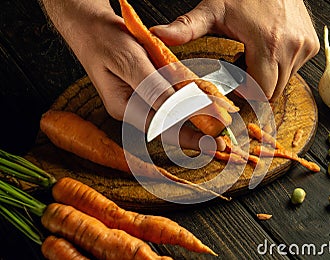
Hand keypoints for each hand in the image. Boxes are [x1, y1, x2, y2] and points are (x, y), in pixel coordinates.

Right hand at [41, 0, 223, 150]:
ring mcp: (139, 99)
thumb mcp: (128, 60)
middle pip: (169, 127)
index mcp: (124, 107)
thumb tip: (175, 108)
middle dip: (196, 136)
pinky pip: (170, 100)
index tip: (211, 141)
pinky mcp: (147, 89)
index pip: (162, 127)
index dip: (189, 136)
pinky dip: (189, 103)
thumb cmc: (103, 39)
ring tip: (218, 129)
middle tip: (221, 145)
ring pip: (172, 116)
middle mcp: (133, 108)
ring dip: (196, 122)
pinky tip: (205, 107)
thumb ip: (152, 85)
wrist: (89, 26)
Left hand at [151, 0, 319, 101]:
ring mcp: (304, 46)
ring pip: (285, 81)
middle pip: (274, 91)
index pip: (262, 92)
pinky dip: (280, 65)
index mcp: (267, 44)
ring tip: (253, 54)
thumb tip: (158, 35)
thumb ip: (186, 27)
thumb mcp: (213, 9)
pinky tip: (268, 48)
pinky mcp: (311, 43)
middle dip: (256, 87)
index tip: (234, 88)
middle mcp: (291, 47)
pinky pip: (295, 68)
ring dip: (268, 76)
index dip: (246, 94)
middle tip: (240, 68)